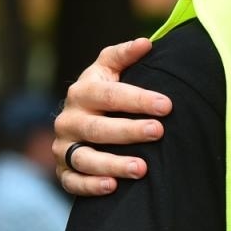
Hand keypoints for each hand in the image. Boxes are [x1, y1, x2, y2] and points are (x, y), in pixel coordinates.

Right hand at [54, 37, 170, 194]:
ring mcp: (64, 146)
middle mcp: (69, 119)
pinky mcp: (64, 170)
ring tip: (142, 168)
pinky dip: (90, 186)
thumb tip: (146, 43)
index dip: (137, 99)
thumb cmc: (107, 92)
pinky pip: (72, 181)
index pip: (109, 95)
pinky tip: (112, 187)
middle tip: (158, 132)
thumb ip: (125, 56)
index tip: (166, 105)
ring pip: (84, 157)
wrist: (84, 120)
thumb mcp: (111, 70)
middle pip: (98, 128)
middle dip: (129, 131)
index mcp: (83, 92)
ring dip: (112, 163)